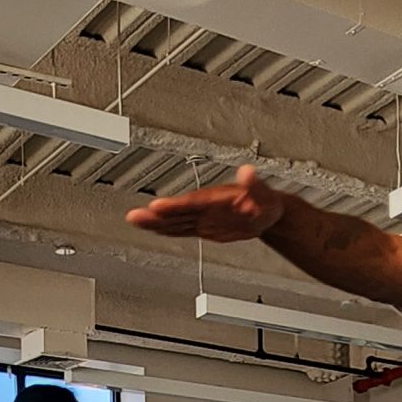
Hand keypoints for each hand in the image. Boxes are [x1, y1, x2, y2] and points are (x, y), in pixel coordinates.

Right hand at [125, 166, 285, 242]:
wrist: (268, 214)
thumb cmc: (267, 203)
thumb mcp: (265, 195)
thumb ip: (255, 184)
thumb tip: (248, 172)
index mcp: (217, 199)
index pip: (191, 203)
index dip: (174, 206)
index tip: (157, 206)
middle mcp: (206, 207)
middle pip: (177, 212)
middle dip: (155, 215)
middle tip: (134, 216)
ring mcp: (204, 217)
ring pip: (176, 220)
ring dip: (155, 222)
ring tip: (135, 221)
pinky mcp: (205, 227)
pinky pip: (183, 229)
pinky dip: (168, 230)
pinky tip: (155, 230)